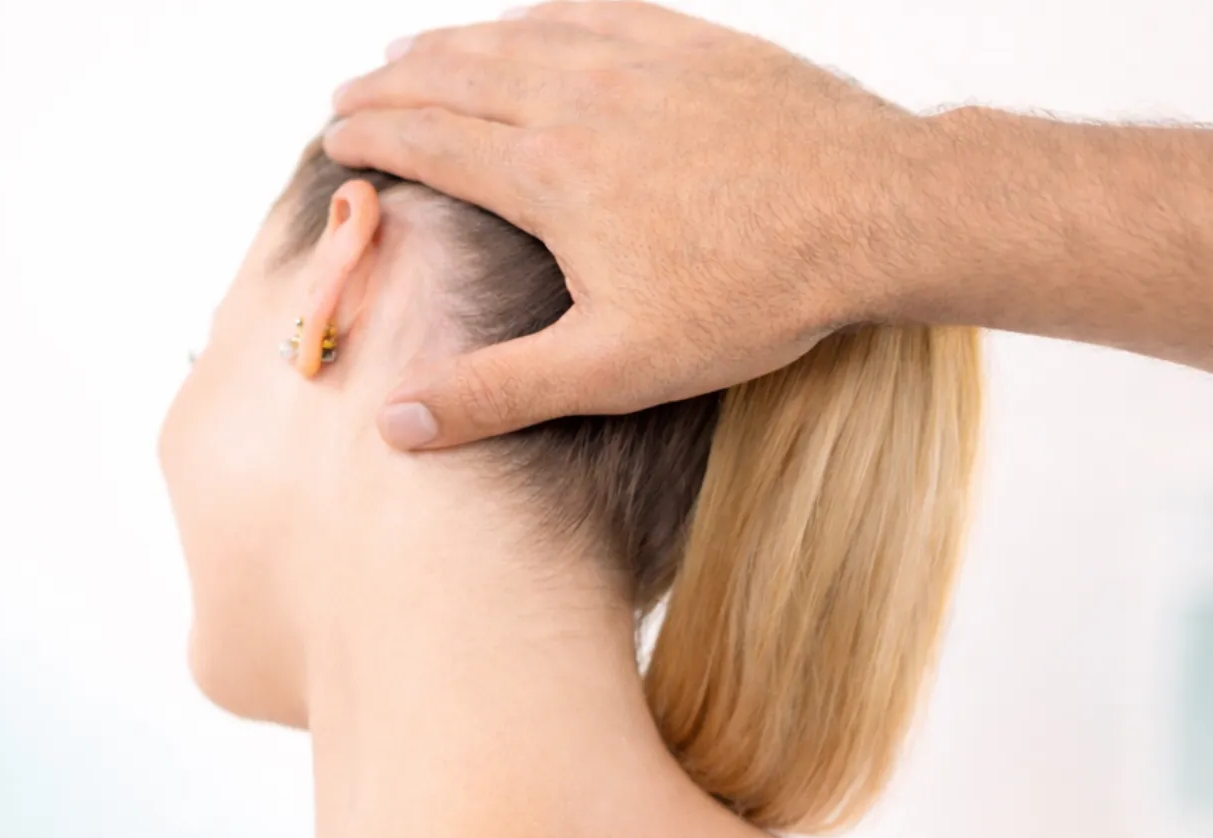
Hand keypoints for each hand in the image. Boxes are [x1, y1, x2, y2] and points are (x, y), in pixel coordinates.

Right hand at [328, 1, 938, 448]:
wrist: (876, 210)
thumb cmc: (754, 294)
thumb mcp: (617, 367)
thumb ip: (501, 391)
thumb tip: (398, 420)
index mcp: (550, 175)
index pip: (431, 141)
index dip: (374, 139)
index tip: (336, 142)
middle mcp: (580, 99)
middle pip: (457, 77)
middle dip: (393, 84)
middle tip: (351, 93)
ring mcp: (639, 60)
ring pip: (518, 36)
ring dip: (454, 43)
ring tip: (413, 49)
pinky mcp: (694, 42)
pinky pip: (593, 10)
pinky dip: (540, 14)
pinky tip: (530, 19)